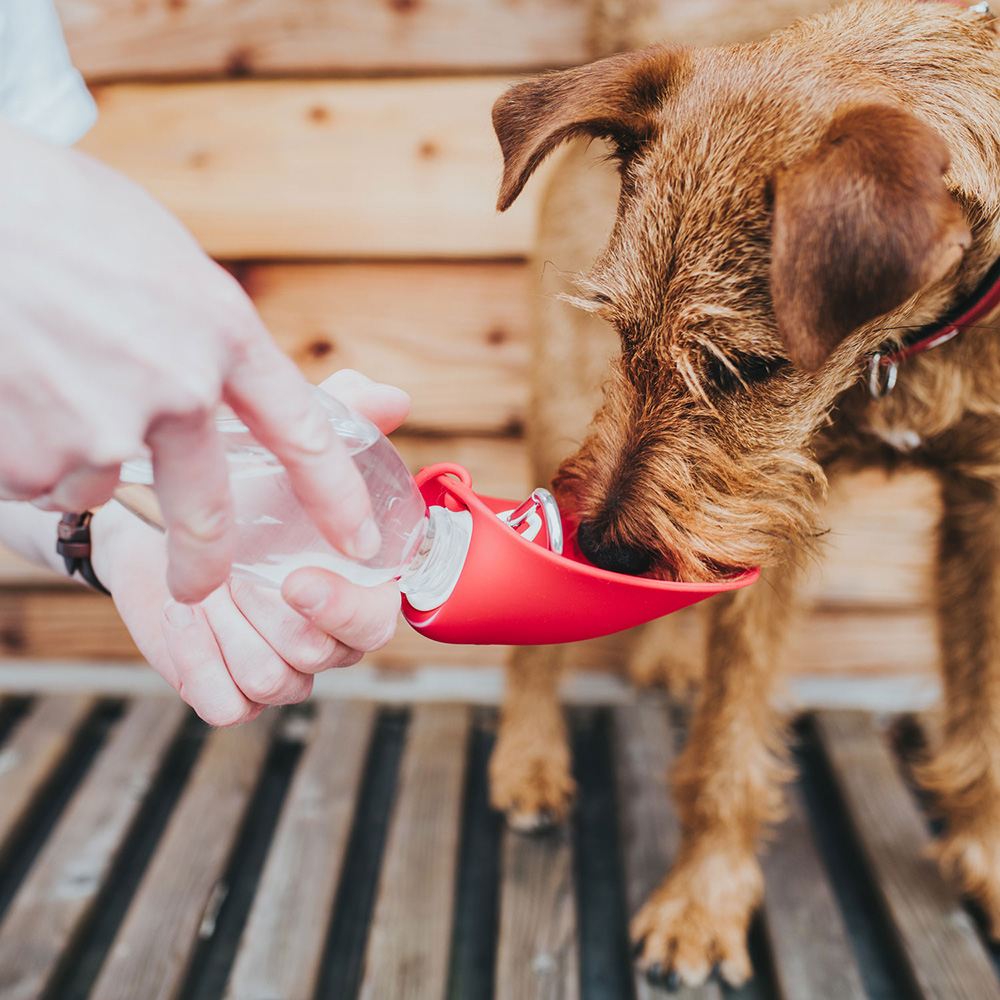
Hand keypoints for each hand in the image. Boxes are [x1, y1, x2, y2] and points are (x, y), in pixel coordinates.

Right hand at [0, 119, 380, 602]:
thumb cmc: (54, 215)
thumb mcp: (161, 257)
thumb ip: (203, 330)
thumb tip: (224, 381)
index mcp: (222, 331)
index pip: (304, 433)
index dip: (337, 496)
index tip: (357, 540)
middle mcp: (178, 389)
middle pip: (208, 515)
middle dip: (204, 564)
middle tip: (198, 584)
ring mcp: (104, 429)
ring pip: (98, 481)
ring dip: (75, 452)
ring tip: (39, 375)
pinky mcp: (31, 457)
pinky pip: (36, 475)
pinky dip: (22, 447)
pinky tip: (9, 386)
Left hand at [90, 372, 409, 725]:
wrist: (159, 520)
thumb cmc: (245, 482)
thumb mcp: (288, 440)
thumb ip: (345, 415)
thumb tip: (393, 396)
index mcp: (358, 588)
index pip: (377, 623)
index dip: (343, 608)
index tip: (295, 577)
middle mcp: (327, 637)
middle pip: (318, 656)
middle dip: (267, 612)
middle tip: (229, 569)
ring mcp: (281, 669)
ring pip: (274, 681)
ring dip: (229, 631)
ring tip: (201, 587)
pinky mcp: (228, 691)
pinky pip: (228, 707)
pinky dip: (201, 663)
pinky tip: (183, 616)